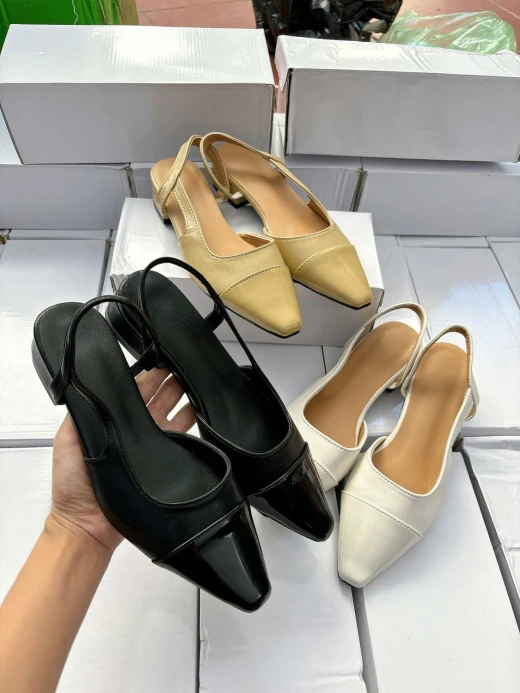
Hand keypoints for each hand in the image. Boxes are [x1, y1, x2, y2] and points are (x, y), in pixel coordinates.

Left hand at [48, 369, 194, 552]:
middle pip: (157, 396)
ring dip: (183, 395)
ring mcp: (150, 444)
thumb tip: (90, 383)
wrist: (88, 524)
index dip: (146, 373)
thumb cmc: (72, 484)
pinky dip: (192, 420)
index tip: (157, 358)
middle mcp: (134, 430)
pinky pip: (182, 437)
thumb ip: (81, 412)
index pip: (133, 390)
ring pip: (172, 412)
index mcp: (113, 420)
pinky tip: (198, 407)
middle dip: (169, 378)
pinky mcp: (164, 459)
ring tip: (194, 380)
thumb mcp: (67, 439)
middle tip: (181, 363)